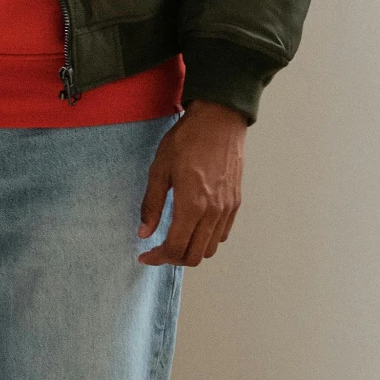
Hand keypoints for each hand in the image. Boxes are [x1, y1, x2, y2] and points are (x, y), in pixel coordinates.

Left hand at [138, 100, 246, 266]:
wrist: (219, 121)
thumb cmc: (186, 141)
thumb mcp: (159, 170)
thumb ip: (151, 205)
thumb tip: (144, 233)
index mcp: (192, 206)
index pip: (175, 249)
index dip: (157, 258)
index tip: (145, 256)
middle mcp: (213, 213)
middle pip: (194, 256)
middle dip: (173, 259)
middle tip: (158, 250)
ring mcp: (227, 209)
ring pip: (210, 249)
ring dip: (191, 251)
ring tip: (175, 240)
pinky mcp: (235, 202)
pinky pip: (222, 234)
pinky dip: (207, 239)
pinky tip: (193, 227)